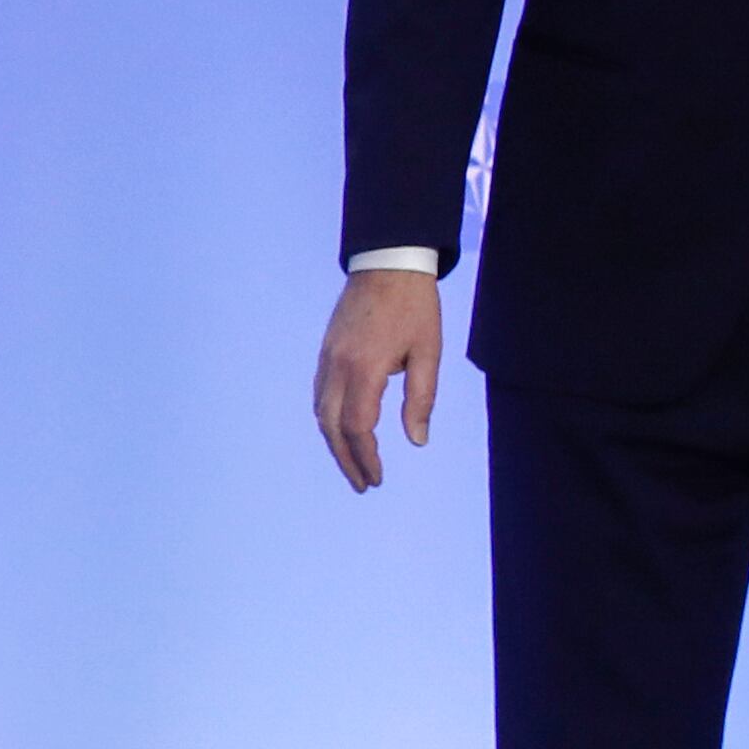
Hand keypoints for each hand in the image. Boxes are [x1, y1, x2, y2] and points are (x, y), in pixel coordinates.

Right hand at [312, 267, 442, 492]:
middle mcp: (338, 367)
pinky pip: (320, 395)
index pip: (358, 427)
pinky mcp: (326, 351)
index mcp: (365, 369)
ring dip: (335, 443)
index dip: (366, 458)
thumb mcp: (428, 353)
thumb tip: (417, 440)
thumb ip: (421, 399)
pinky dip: (328, 420)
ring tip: (353, 463)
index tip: (377, 479)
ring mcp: (327, 359)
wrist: (386, 264)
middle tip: (363, 484)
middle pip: (332, 427)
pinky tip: (342, 429)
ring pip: (321, 412)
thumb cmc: (414, 308)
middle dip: (346, 460)